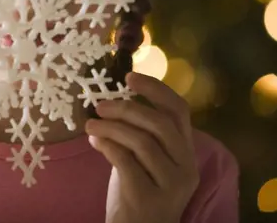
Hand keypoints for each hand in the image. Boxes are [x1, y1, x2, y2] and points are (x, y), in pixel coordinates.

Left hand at [85, 72, 199, 222]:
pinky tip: (94, 142)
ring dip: (111, 127)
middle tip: (99, 105)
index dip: (156, 89)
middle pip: (160, 124)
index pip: (179, 110)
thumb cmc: (138, 191)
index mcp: (186, 151)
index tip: (129, 76)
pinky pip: (127, 162)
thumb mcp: (145, 159)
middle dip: (126, 108)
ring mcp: (171, 185)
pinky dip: (107, 146)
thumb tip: (110, 101)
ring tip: (90, 125)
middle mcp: (186, 166)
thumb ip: (139, 133)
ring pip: (142, 142)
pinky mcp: (150, 199)